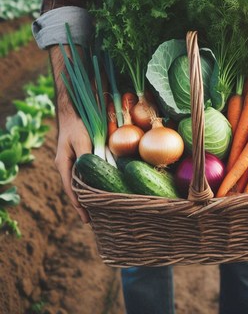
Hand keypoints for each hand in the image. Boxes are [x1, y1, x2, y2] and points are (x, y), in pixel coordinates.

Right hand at [49, 44, 91, 222]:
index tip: (87, 219)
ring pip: (81, 181)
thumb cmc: (77, 124)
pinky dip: (92, 181)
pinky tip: (101, 186)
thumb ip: (88, 157)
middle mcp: (67, 165)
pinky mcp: (81, 154)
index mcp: (64, 164)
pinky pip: (86, 172)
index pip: (72, 190)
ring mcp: (73, 160)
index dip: (80, 205)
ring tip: (100, 207)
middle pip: (75, 189)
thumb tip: (95, 175)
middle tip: (96, 218)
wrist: (74, 108)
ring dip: (89, 194)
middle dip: (84, 203)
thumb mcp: (82, 140)